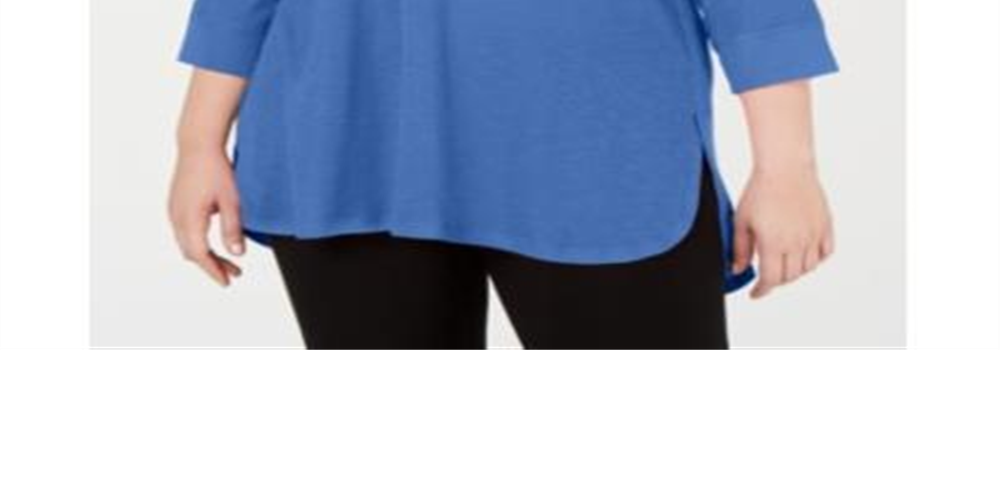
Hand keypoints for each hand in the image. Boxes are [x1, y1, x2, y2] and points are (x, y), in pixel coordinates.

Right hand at [168, 148, 245, 286]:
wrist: (198, 145)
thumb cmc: (216, 169)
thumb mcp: (232, 200)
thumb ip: (233, 228)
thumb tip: (237, 254)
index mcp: (190, 217)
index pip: (200, 254)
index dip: (214, 270)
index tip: (227, 281)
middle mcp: (176, 217)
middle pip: (192, 253)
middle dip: (212, 266)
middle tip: (233, 274)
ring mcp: (173, 211)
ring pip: (186, 244)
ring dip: (205, 256)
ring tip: (227, 262)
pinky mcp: (174, 205)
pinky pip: (183, 233)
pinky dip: (197, 244)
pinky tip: (212, 244)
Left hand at [733, 164, 834, 298]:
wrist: (785, 166)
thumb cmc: (760, 190)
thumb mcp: (741, 221)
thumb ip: (740, 249)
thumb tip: (738, 270)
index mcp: (774, 243)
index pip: (771, 280)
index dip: (762, 290)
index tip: (756, 293)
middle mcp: (797, 242)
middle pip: (790, 277)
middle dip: (776, 281)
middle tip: (767, 276)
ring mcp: (814, 234)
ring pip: (809, 268)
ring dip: (795, 272)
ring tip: (784, 264)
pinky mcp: (825, 224)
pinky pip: (826, 252)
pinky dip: (816, 259)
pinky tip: (804, 255)